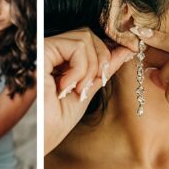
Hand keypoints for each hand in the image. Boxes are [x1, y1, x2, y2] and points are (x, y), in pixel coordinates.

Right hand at [44, 29, 134, 154]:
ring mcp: (46, 47)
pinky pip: (76, 47)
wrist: (45, 135)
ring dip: (89, 68)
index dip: (104, 53)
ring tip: (76, 89)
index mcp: (61, 56)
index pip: (89, 38)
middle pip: (88, 34)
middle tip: (89, 86)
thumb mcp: (89, 88)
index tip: (104, 75)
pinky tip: (66, 86)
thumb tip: (126, 49)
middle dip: (99, 60)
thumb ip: (104, 68)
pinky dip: (80, 69)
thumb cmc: (60, 118)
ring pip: (84, 38)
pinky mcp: (42, 50)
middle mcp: (52, 48)